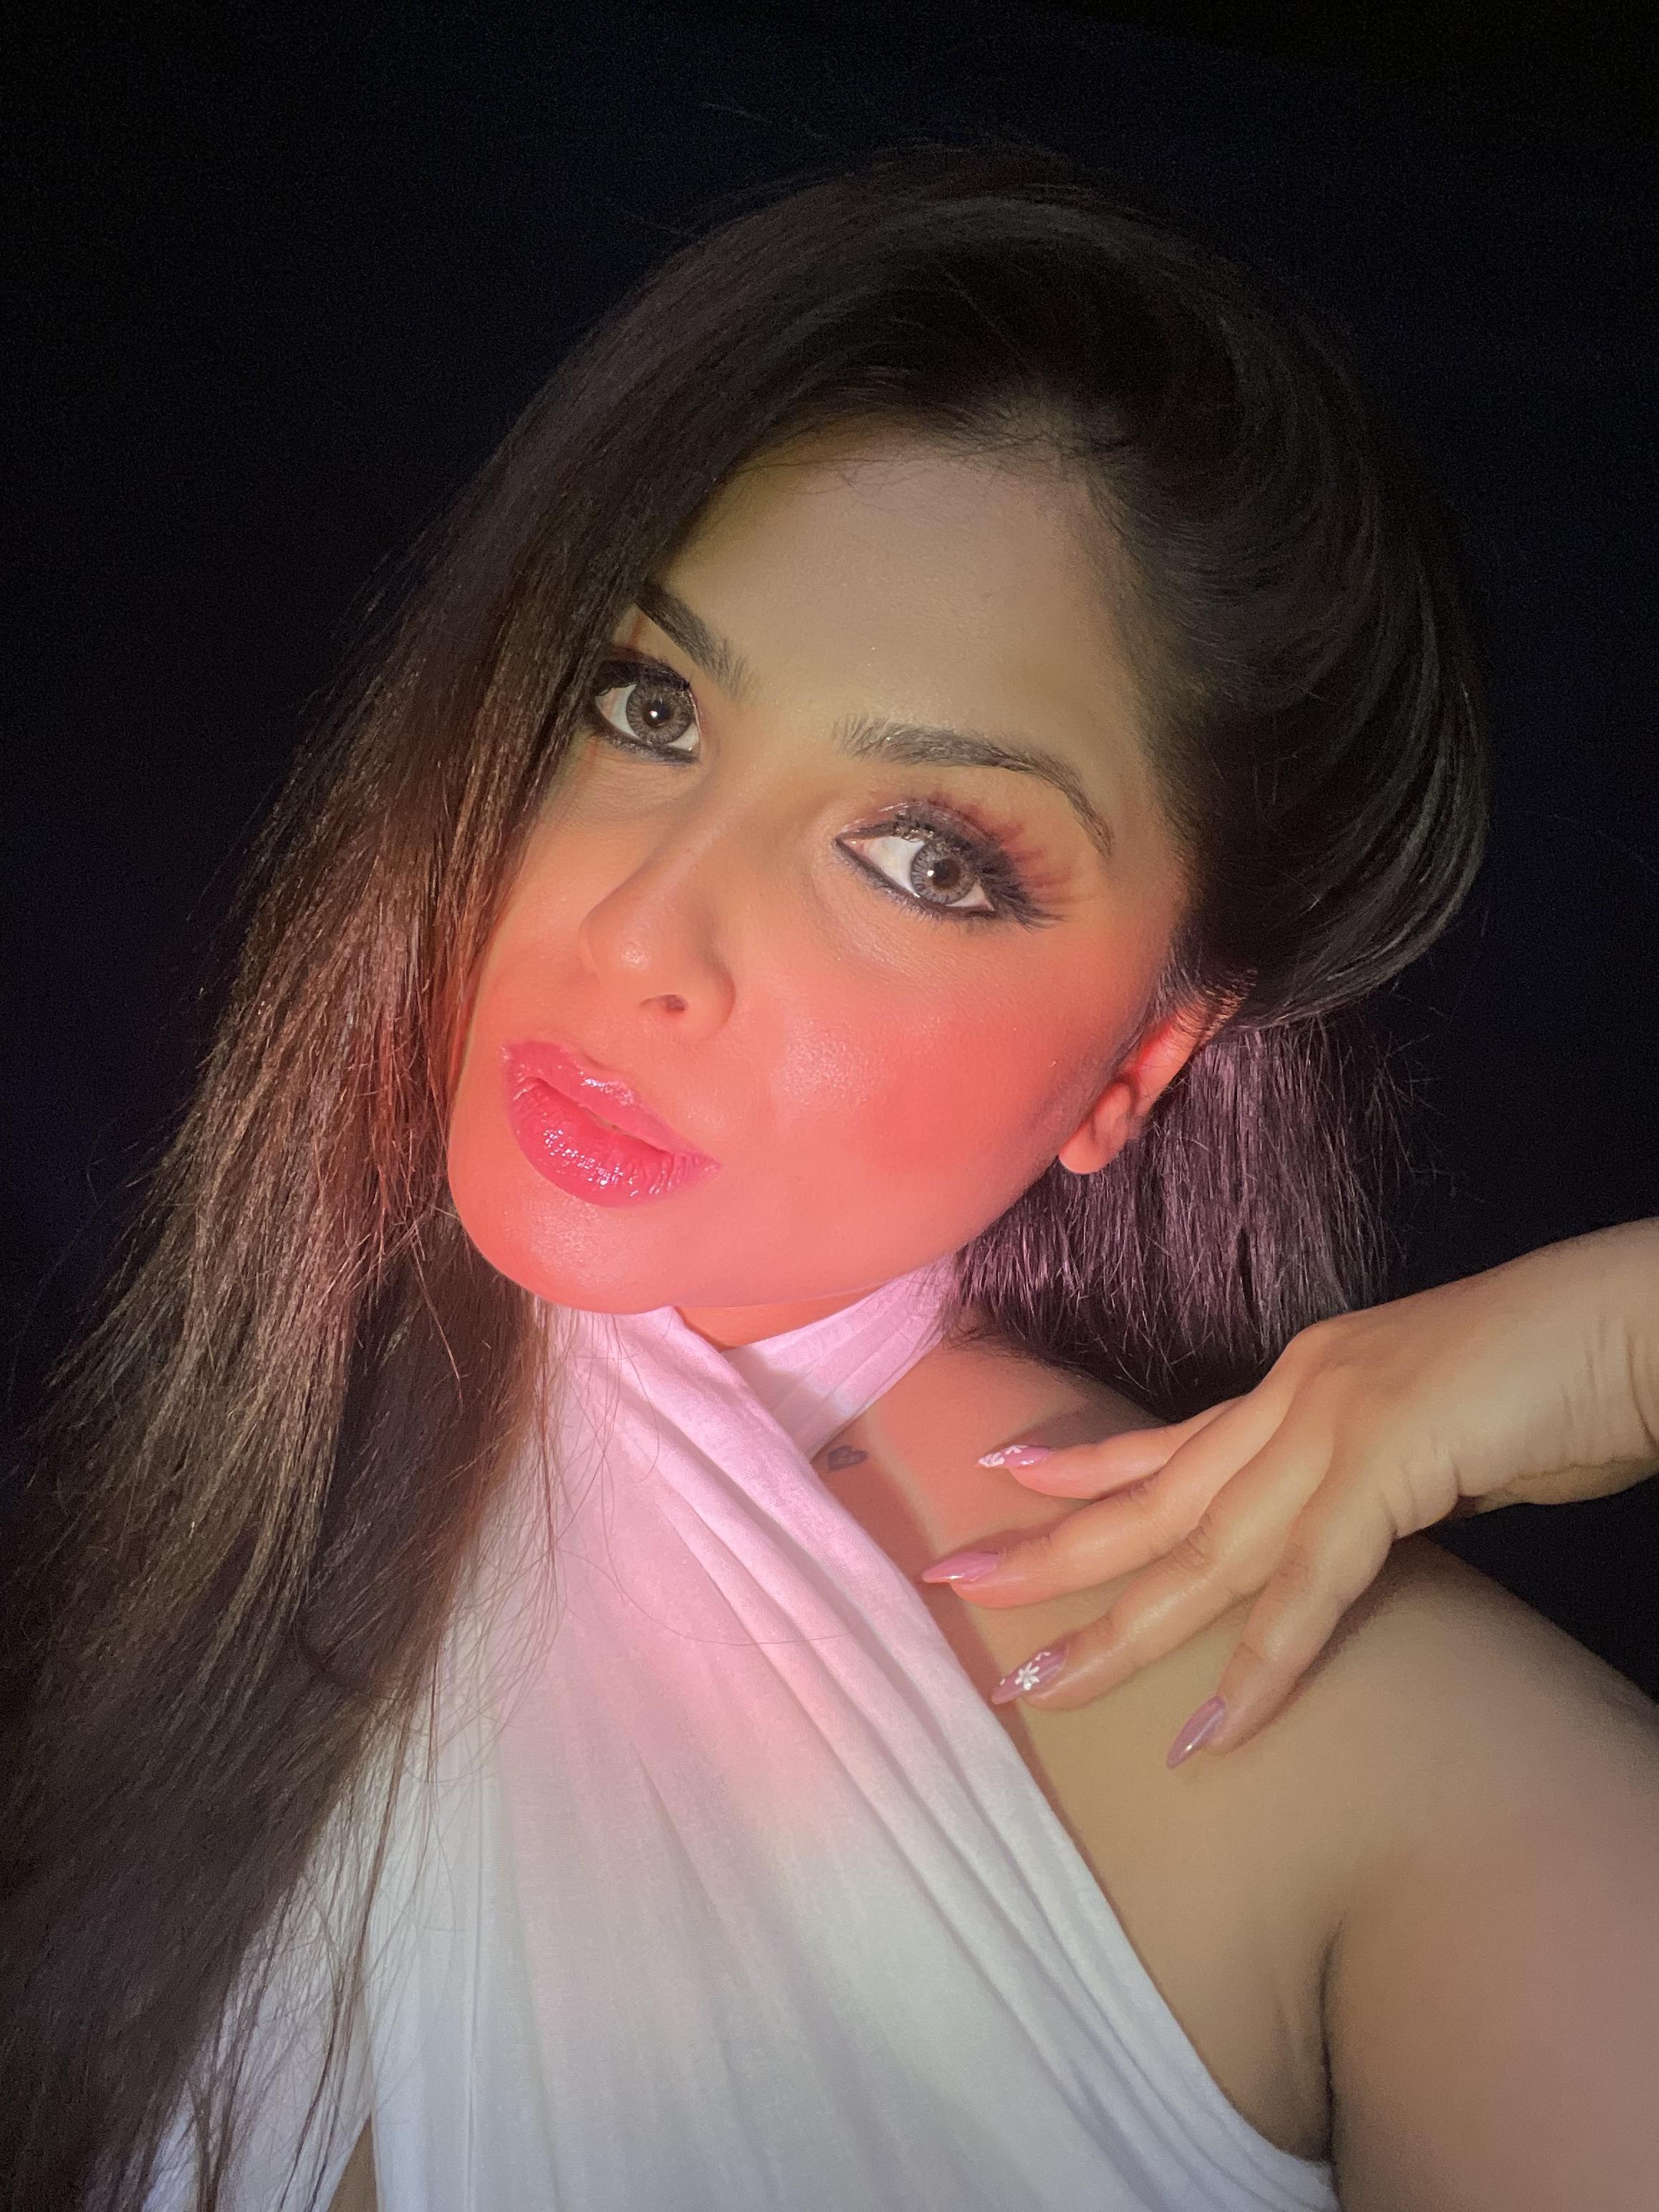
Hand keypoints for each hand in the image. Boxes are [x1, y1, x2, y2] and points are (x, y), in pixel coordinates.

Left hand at [921, 1218, 1658, 1760]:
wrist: (1639, 1323)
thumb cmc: (1562, 1379)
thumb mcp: (1447, 1437)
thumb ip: (1383, 1481)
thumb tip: (1361, 1524)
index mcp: (1311, 1380)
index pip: (1173, 1438)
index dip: (1084, 1463)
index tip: (1003, 1478)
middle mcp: (1302, 1394)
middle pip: (1155, 1496)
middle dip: (1052, 1554)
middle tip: (956, 1593)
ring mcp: (1338, 1424)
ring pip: (1202, 1548)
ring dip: (1118, 1631)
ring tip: (1038, 1691)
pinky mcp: (1391, 1464)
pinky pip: (1307, 1591)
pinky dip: (1257, 1672)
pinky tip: (1205, 1738)